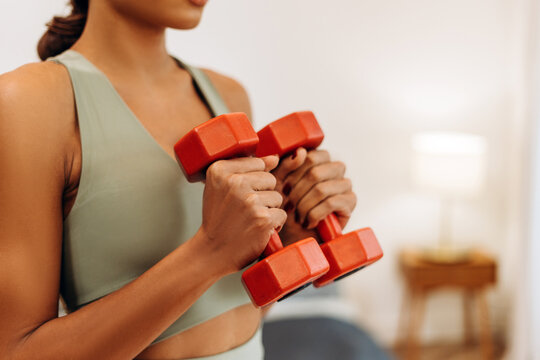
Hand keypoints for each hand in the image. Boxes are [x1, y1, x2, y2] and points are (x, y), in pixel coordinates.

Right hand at [197, 155, 286, 273]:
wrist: (212, 252)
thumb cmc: (218, 219)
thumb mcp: (221, 188)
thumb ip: (245, 168)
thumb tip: (274, 158)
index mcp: (220, 170)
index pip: (257, 163)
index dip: (253, 181)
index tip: (238, 196)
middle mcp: (234, 182)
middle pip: (270, 179)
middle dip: (263, 195)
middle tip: (244, 210)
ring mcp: (250, 200)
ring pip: (277, 197)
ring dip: (268, 210)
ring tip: (250, 220)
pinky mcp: (263, 218)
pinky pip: (281, 214)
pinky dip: (274, 225)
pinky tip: (258, 230)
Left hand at [273, 148, 356, 234]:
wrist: (295, 234)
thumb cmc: (288, 205)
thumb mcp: (280, 181)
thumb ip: (287, 165)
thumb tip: (301, 152)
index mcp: (321, 159)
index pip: (311, 157)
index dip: (294, 174)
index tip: (284, 189)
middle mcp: (337, 169)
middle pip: (316, 173)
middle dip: (297, 193)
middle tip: (289, 206)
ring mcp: (345, 184)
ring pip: (321, 190)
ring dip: (304, 206)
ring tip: (298, 217)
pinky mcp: (350, 201)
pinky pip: (330, 203)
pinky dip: (314, 215)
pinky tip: (309, 222)